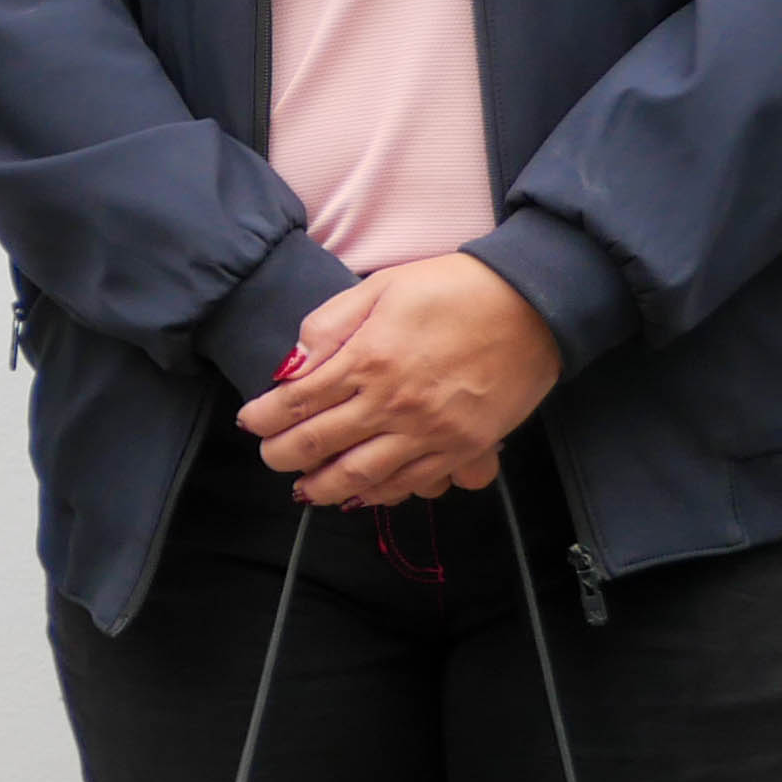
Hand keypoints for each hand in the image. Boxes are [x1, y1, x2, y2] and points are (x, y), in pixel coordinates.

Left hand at [236, 255, 559, 509]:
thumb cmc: (452, 289)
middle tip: (270, 458)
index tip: (249, 422)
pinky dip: (383, 494)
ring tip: (306, 490)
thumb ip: (328, 326)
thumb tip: (290, 364)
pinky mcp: (464, 449)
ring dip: (326, 488)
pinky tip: (363, 494)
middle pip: (321, 445)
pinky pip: (415, 483)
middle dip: (284, 456)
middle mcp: (394, 404)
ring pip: (363, 476)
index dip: (265, 418)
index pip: (298, 401)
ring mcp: (430, 432)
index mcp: (368, 360)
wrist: (531, 305)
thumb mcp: (379, 287)